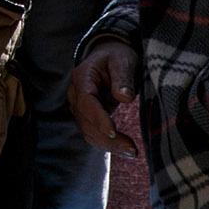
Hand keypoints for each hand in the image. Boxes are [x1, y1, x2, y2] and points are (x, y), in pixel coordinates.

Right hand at [67, 40, 141, 158]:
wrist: (110, 56)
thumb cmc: (117, 56)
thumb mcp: (123, 59)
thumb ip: (123, 76)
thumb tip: (124, 98)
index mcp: (82, 77)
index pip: (86, 101)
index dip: (98, 117)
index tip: (113, 131)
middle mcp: (76, 94)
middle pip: (85, 121)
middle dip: (107, 138)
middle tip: (132, 149)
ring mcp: (79, 107)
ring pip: (88, 131)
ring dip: (108, 145)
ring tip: (132, 152)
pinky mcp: (87, 116)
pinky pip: (93, 134)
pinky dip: (107, 144)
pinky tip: (125, 150)